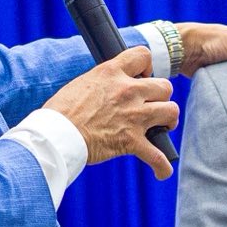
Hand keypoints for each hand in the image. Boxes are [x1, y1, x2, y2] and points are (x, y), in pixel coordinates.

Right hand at [43, 47, 180, 176]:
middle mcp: (127, 91)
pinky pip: (157, 156)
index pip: (143, 55)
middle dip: (161, 96)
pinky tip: (160, 171)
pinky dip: (161, 166)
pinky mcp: (131, 141)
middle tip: (150, 106)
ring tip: (161, 127)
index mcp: (112, 73)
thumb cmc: (60, 112)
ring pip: (171, 111)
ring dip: (168, 121)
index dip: (147, 67)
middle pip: (165, 86)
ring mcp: (133, 116)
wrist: (55, 135)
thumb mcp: (82, 84)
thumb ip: (103, 83)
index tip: (142, 77)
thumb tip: (108, 88)